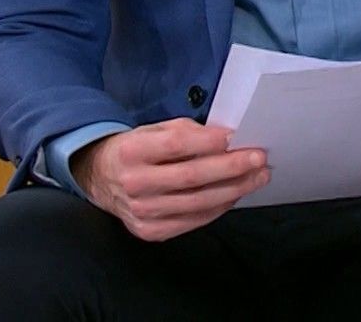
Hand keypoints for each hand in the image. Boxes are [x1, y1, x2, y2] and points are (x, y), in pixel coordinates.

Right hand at [70, 118, 268, 241]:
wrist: (101, 179)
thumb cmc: (137, 150)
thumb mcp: (155, 130)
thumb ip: (187, 133)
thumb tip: (228, 139)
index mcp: (132, 151)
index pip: (176, 146)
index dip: (209, 142)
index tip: (237, 137)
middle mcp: (134, 184)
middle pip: (191, 177)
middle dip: (231, 168)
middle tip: (259, 159)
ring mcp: (141, 212)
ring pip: (197, 202)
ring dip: (234, 190)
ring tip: (257, 177)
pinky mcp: (149, 231)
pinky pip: (193, 220)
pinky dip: (218, 208)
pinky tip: (235, 195)